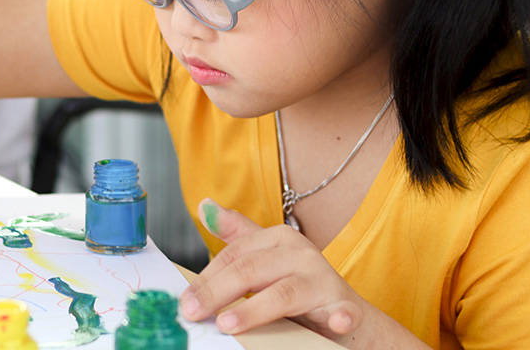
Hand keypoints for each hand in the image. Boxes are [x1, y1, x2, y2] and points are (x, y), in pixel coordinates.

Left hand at [180, 199, 370, 344]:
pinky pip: (343, 311)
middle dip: (216, 292)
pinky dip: (341, 317)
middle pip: (251, 270)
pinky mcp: (345, 307)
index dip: (206, 278)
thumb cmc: (298, 283)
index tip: (184, 300)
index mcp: (279, 238)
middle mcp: (301, 254)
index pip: (234, 255)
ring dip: (253, 310)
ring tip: (226, 324)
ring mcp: (323, 280)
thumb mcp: (266, 256)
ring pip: (283, 293)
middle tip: (192, 313)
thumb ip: (236, 235)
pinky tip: (337, 323)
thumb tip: (204, 206)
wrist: (343, 309)